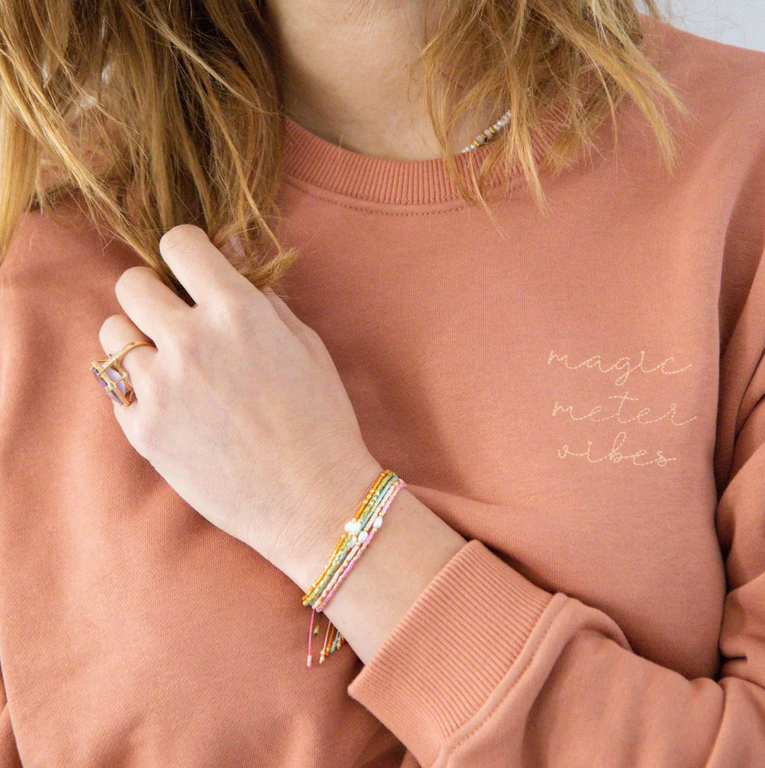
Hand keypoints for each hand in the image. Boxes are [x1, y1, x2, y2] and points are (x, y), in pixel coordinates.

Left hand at [97, 224, 382, 578]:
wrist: (313, 500)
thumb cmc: (321, 420)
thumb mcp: (306, 344)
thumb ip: (261, 297)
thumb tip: (228, 255)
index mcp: (238, 311)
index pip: (179, 243)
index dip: (186, 254)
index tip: (192, 272)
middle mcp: (191, 340)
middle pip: (130, 282)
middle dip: (154, 294)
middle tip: (177, 319)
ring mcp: (160, 387)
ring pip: (112, 333)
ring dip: (138, 340)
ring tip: (172, 365)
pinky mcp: (142, 430)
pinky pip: (116, 386)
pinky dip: (138, 388)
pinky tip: (174, 405)